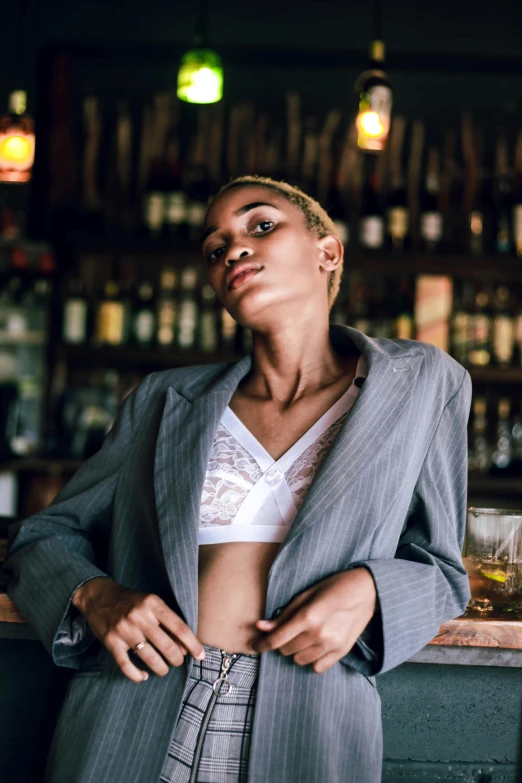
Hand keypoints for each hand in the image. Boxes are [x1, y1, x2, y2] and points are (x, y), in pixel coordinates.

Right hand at [72, 577, 205, 682]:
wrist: (99, 596)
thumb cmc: (131, 601)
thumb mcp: (151, 604)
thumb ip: (167, 622)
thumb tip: (184, 648)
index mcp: (153, 604)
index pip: (179, 628)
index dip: (193, 644)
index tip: (200, 656)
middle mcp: (139, 616)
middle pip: (167, 646)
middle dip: (176, 660)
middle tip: (178, 662)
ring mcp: (124, 630)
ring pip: (150, 658)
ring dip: (161, 669)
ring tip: (163, 669)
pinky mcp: (111, 642)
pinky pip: (126, 666)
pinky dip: (137, 675)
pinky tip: (143, 676)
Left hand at [252, 568, 376, 672]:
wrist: (366, 591)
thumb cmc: (333, 587)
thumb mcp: (306, 595)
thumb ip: (284, 614)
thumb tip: (261, 627)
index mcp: (307, 617)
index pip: (277, 639)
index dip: (262, 644)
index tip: (254, 645)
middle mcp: (318, 634)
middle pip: (286, 650)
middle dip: (281, 642)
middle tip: (286, 631)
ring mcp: (331, 645)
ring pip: (299, 660)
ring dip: (295, 651)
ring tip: (302, 637)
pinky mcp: (341, 652)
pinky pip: (317, 667)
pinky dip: (311, 660)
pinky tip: (314, 647)